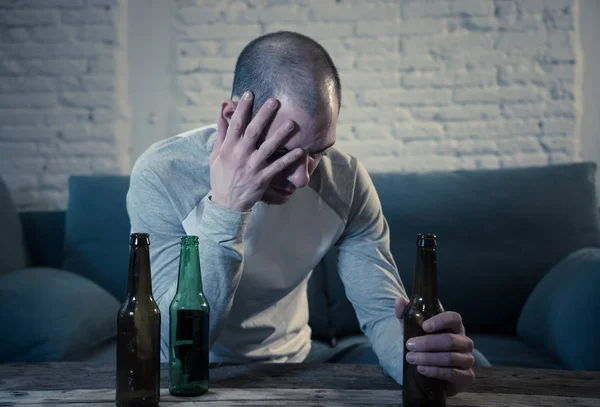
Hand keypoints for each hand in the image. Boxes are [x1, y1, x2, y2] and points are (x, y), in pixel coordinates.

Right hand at [209, 91, 303, 211]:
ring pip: (268, 147)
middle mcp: (240, 155)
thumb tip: (221, 114)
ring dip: (280, 134)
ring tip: (292, 122)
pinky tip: (300, 150)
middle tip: (275, 101)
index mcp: (228, 148)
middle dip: (264, 115)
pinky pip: (278, 167)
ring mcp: (252, 167)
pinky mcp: (262, 178)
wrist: (226, 203)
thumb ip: (221, 134)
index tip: (249, 94)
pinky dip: (289, 159)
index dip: (243, 108)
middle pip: (253, 131)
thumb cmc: (221, 176)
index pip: (235, 124)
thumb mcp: (215, 155)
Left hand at [395, 297, 474, 395]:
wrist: (431, 370)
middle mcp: (465, 341)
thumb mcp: (413, 329)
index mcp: (455, 327)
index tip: (424, 326)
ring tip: (411, 358)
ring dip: (429, 358)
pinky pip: (453, 373)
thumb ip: (406, 315)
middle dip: (428, 343)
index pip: (454, 318)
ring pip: (451, 357)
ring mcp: (467, 359)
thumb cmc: (425, 346)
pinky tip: (422, 369)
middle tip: (410, 346)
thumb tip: (400, 301)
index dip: (440, 321)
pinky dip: (436, 371)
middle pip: (450, 340)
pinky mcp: (467, 376)